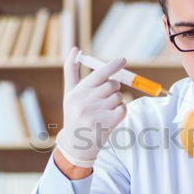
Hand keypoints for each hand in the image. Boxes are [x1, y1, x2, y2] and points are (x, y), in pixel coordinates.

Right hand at [56, 47, 126, 168]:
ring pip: (119, 97)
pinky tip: (111, 117)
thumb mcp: (70, 92)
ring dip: (117, 101)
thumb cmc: (74, 113)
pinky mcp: (107, 124)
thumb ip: (72, 70)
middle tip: (105, 97)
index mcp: (78, 91)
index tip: (123, 59)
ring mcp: (96, 113)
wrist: (76, 143)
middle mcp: (86, 101)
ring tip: (105, 110)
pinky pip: (123, 109)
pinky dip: (121, 111)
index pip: (99, 74)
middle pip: (113, 85)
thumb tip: (75, 49)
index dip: (113, 65)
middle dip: (114, 88)